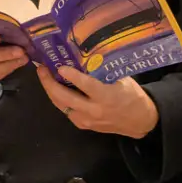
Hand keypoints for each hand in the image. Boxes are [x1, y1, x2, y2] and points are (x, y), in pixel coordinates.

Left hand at [37, 65, 158, 137]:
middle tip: (42, 68)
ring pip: (60, 105)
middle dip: (49, 83)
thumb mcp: (122, 80)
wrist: (139, 121)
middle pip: (64, 97)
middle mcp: (93, 110)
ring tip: (44, 76)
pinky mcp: (83, 125)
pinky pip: (65, 110)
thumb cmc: (132, 96)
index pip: (86, 86)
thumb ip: (104, 71)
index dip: (71, 76)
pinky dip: (59, 99)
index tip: (60, 67)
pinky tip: (55, 88)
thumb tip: (86, 57)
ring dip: (50, 91)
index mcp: (106, 97)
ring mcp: (86, 120)